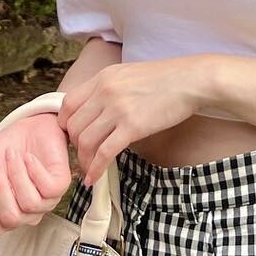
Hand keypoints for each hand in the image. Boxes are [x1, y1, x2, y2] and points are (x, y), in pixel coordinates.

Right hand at [0, 112, 73, 237]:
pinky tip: (28, 157)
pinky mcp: (60, 185)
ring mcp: (46, 202)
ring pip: (29, 203)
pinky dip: (34, 170)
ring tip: (11, 154)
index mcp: (7, 212)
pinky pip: (47, 188)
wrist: (30, 128)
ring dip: (16, 174)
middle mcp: (27, 213)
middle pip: (11, 218)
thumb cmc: (7, 149)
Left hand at [60, 56, 212, 186]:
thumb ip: (109, 89)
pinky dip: (95, 169)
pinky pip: (104, 153)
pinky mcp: (132, 127)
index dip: (65, 125)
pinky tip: (94, 179)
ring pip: (85, 141)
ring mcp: (117, 109)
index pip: (68, 103)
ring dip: (83, 161)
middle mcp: (105, 91)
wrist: (190, 81)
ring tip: (88, 170)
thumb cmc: (164, 79)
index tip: (72, 137)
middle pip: (73, 125)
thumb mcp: (128, 75)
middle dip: (74, 146)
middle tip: (83, 155)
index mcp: (103, 77)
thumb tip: (96, 110)